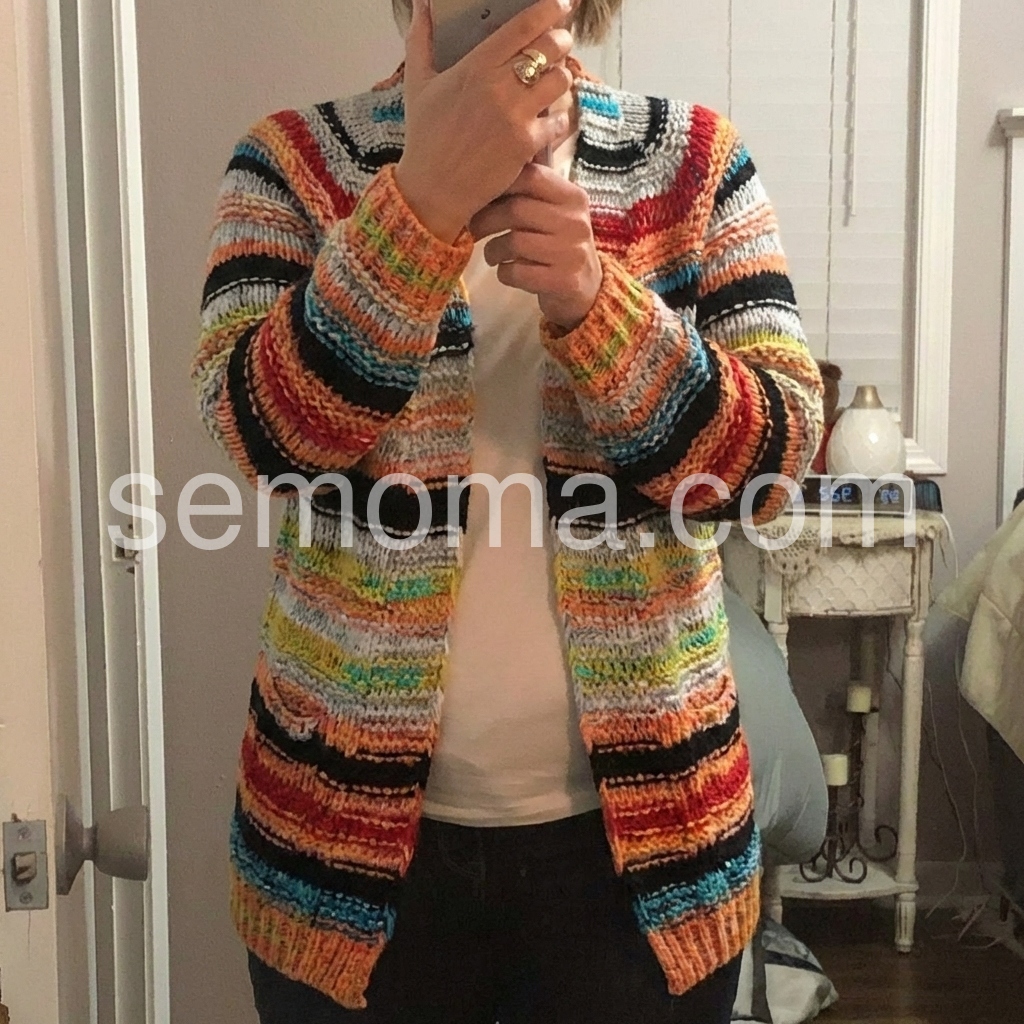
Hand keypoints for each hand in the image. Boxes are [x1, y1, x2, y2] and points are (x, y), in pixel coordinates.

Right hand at [394, 0, 575, 244]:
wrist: (433, 189)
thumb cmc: (425, 137)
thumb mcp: (417, 83)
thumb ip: (421, 37)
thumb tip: (420, 4)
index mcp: (476, 66)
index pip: (525, 26)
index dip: (550, 9)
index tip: (561, 3)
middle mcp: (499, 88)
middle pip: (551, 48)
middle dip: (561, 41)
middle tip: (559, 44)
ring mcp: (516, 117)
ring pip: (560, 82)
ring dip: (560, 78)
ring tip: (552, 82)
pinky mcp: (527, 145)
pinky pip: (559, 121)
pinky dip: (558, 119)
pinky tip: (547, 120)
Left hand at [468, 162, 602, 330]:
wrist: (587, 288)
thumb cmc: (558, 244)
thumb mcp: (555, 212)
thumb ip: (530, 193)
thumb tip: (483, 176)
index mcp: (572, 197)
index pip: (532, 175)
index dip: (500, 184)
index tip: (482, 196)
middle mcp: (575, 221)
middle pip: (516, 210)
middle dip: (486, 220)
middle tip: (474, 229)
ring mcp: (571, 253)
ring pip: (514, 242)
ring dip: (493, 250)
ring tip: (492, 254)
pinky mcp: (563, 281)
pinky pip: (517, 273)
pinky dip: (504, 273)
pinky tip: (507, 271)